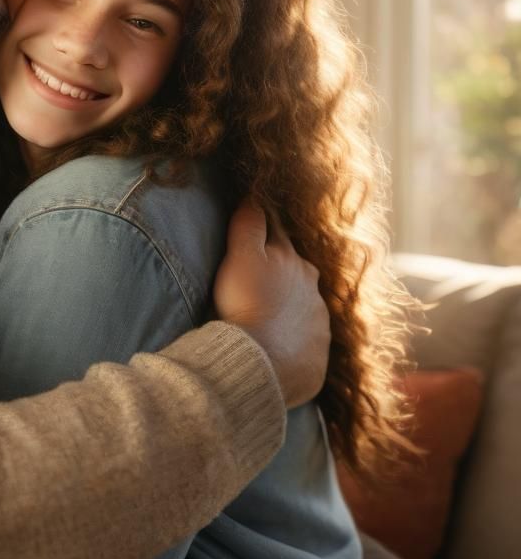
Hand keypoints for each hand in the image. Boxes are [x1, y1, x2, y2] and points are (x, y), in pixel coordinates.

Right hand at [213, 198, 329, 406]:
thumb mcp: (241, 257)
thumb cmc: (246, 305)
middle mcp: (311, 288)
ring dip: (290, 302)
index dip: (264, 227)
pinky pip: (306, 337)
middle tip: (263, 267)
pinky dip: (294, 334)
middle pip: (296, 268)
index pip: (276, 234)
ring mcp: (318, 322)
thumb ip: (248, 225)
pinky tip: (280, 339)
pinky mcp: (317, 352)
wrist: (261, 364)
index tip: (258, 220)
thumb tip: (254, 195)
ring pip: (304, 303)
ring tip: (270, 308)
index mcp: (292, 261)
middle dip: (282, 264)